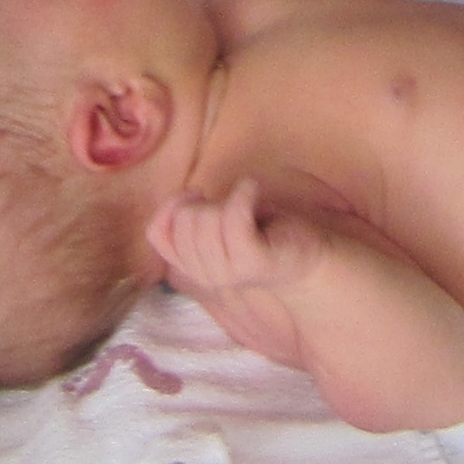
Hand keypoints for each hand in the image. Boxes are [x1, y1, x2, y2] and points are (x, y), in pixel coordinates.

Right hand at [147, 177, 326, 307]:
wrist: (306, 258)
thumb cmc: (259, 234)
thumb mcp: (215, 228)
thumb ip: (189, 220)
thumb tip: (180, 199)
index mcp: (191, 267)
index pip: (157, 233)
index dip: (172, 206)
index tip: (197, 196)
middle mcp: (206, 275)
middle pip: (183, 222)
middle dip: (203, 202)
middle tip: (228, 204)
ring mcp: (229, 271)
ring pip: (205, 220)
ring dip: (224, 200)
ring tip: (244, 202)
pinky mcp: (254, 261)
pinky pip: (233, 219)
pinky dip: (242, 194)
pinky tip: (252, 188)